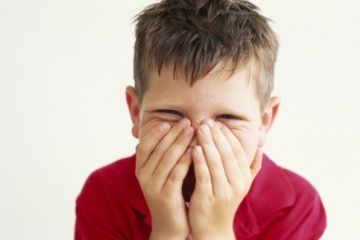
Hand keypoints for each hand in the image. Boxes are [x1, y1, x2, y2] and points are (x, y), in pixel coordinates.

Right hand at [135, 118, 193, 239]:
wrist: (170, 225)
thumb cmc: (169, 194)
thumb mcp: (161, 174)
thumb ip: (161, 156)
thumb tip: (165, 132)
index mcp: (141, 169)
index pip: (145, 146)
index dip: (155, 133)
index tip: (169, 121)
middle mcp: (144, 177)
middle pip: (158, 149)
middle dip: (173, 133)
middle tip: (186, 121)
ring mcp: (153, 187)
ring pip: (167, 159)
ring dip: (180, 142)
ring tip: (192, 130)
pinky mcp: (166, 196)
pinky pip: (176, 174)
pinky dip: (185, 160)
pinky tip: (194, 150)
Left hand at [188, 119, 261, 239]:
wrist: (213, 230)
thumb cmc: (224, 202)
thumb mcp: (241, 184)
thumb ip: (252, 166)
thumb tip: (262, 145)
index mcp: (244, 178)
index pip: (238, 151)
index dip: (228, 136)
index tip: (218, 123)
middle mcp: (237, 184)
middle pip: (227, 154)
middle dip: (217, 136)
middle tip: (207, 121)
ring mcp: (223, 192)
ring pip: (216, 163)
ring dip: (208, 144)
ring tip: (199, 129)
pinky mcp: (208, 198)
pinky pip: (204, 176)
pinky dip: (200, 161)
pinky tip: (194, 149)